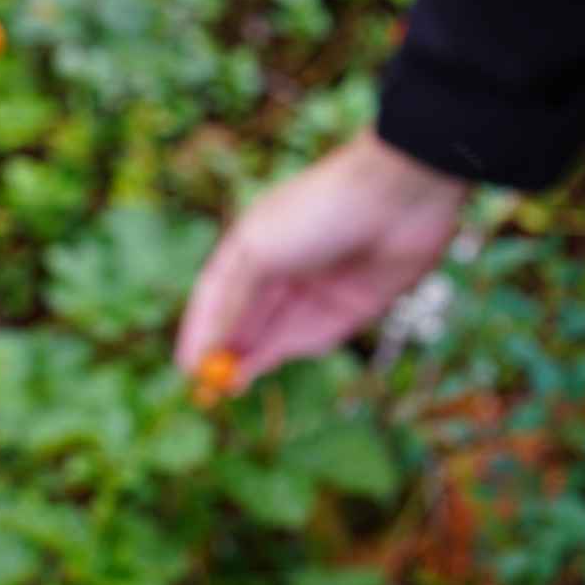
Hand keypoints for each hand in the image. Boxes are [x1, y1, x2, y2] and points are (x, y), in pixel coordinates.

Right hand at [175, 129, 469, 389]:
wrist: (398, 197)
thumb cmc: (320, 210)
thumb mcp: (259, 252)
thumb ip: (230, 301)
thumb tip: (204, 346)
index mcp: (254, 243)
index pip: (217, 296)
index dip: (201, 331)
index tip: (186, 367)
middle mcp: (284, 267)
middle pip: (247, 320)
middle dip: (227, 353)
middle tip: (208, 387)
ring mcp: (319, 288)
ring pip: (280, 333)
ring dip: (255, 358)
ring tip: (231, 383)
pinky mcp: (354, 306)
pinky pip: (318, 336)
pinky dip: (294, 350)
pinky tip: (270, 362)